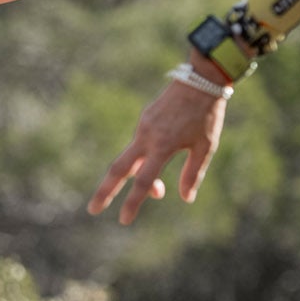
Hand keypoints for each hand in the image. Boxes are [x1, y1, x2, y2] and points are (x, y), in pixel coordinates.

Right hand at [87, 77, 226, 224]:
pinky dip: (143, 161)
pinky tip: (159, 162)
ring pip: (130, 159)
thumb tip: (185, 198)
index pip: (143, 182)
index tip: (123, 221)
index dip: (133, 203)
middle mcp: (146, 138)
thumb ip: (193, 173)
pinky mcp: (144, 120)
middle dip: (104, 191)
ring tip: (158, 191)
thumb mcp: (206, 146)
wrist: (200, 79)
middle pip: (118, 170)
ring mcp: (143, 128)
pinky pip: (138, 146)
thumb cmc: (207, 115)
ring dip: (137, 177)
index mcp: (163, 146)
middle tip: (93, 209)